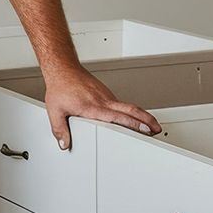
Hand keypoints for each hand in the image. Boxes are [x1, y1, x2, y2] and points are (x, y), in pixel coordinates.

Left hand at [42, 67, 160, 150]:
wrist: (62, 69)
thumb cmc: (60, 87)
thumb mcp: (55, 111)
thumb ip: (60, 130)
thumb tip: (64, 143)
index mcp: (92, 107)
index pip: (118, 117)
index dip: (134, 124)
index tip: (145, 129)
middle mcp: (102, 100)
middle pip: (131, 110)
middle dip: (147, 119)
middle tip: (157, 128)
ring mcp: (106, 96)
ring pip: (128, 106)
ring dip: (141, 115)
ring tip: (150, 126)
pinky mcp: (105, 93)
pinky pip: (121, 103)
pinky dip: (131, 111)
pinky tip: (132, 118)